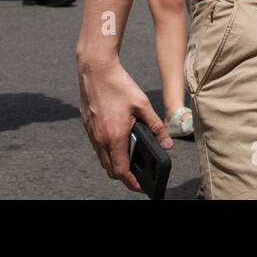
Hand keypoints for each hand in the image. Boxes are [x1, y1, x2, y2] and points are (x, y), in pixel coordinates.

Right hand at [78, 57, 171, 192]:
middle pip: (110, 169)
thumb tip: (167, 145)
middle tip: (137, 177)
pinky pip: (97, 148)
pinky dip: (108, 153)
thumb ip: (156, 127)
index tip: (141, 187)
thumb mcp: (143, 105)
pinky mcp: (88, 127)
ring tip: (130, 162)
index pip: (121, 170)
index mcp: (115, 136)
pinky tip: (118, 145)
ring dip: (115, 165)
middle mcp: (100, 139)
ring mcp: (92, 133)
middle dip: (124, 176)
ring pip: (102, 160)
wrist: (96, 70)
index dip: (132, 182)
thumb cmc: (120, 85)